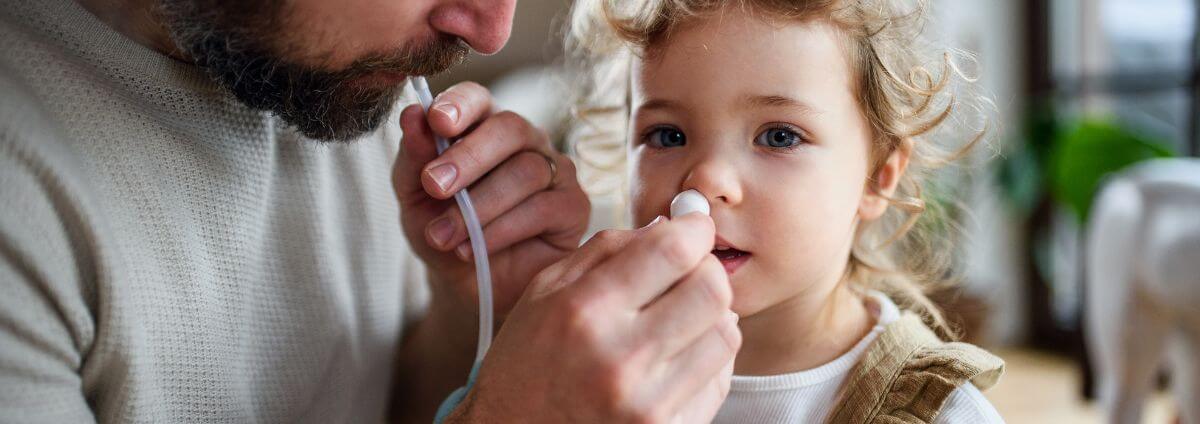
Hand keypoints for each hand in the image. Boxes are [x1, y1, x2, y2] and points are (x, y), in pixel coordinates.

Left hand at [394, 81, 590, 318]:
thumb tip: (412, 114)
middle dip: (468, 156)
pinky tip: (474, 249)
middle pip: (509, 127)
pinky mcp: (574, 206)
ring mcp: (556, 171)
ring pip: (526, 171)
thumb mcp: (415, 198)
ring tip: (445, 237)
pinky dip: (502, 229)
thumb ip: (414, 157)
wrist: (466, 286)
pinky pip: (543, 208)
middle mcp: (526, 141)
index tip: (437, 121)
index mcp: (484, 126)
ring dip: (478, 207)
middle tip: (435, 186)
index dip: (460, 104)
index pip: (478, 98)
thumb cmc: (444, 232)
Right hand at [447, 214, 740, 422]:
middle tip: (687, 274)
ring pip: (725, 334)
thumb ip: (607, 250)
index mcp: (585, 312)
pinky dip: (705, 360)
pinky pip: (718, 379)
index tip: (693, 228)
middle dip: (706, 271)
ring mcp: (648, 403)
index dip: (695, 229)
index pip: (674, 251)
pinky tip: (673, 358)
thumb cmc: (526, 362)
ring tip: (678, 320)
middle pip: (712, 290)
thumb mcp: (545, 291)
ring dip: (710, 317)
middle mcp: (620, 359)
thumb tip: (671, 224)